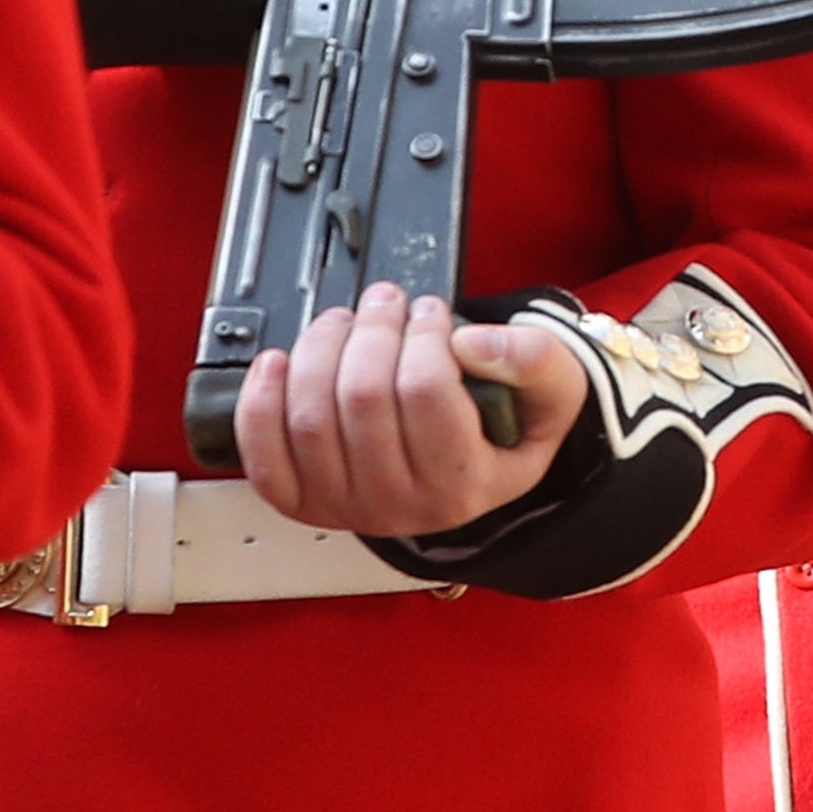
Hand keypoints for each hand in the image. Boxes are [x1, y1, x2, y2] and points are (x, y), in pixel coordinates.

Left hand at [236, 286, 588, 539]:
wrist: (469, 468)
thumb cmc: (504, 426)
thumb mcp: (550, 393)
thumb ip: (533, 360)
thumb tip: (472, 341)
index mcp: (463, 485)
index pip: (426, 393)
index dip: (424, 334)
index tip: (431, 312)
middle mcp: (400, 508)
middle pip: (363, 397)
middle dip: (373, 328)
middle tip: (389, 302)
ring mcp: (344, 507)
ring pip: (311, 414)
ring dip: (322, 347)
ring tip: (348, 322)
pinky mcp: (302, 500)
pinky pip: (264, 455)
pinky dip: (262, 402)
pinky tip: (280, 363)